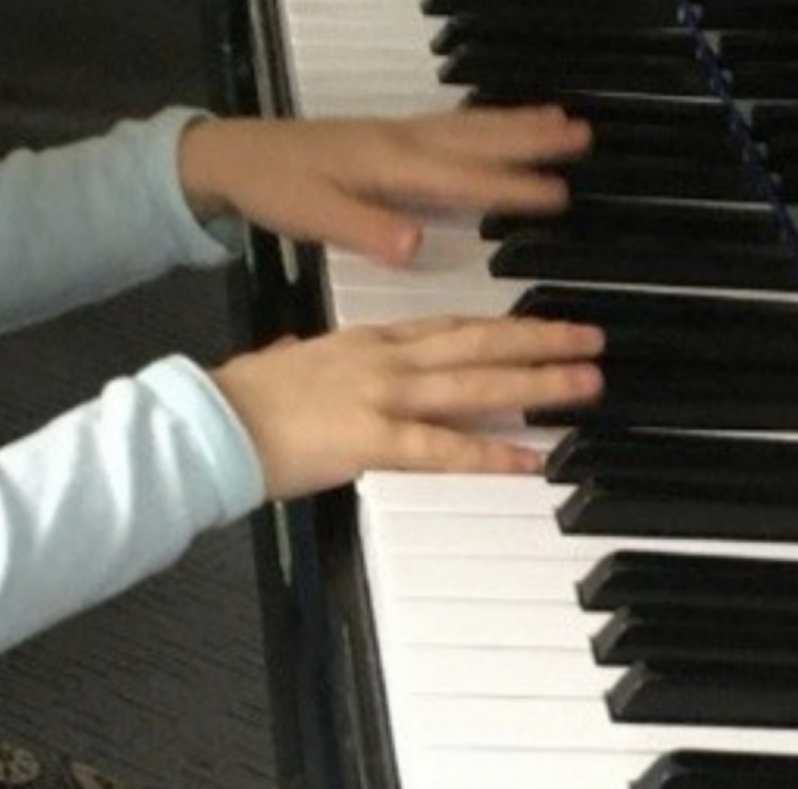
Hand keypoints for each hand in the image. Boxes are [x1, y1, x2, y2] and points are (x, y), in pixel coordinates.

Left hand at [177, 106, 591, 265]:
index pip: (462, 178)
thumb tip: (416, 243)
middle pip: (479, 139)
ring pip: (471, 127)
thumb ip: (365, 229)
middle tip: (582, 137)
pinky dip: (489, 122)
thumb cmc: (277, 190)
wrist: (237, 156)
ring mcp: (400, 134)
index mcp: (390, 167)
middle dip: (532, 139)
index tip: (557, 195)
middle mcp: (403, 143)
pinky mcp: (393, 135)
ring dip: (519, 124)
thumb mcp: (313, 217)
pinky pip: (454, 125)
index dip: (510, 187)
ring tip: (564, 122)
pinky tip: (507, 124)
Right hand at [209, 316, 603, 499]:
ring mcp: (382, 397)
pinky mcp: (372, 441)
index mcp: (366, 340)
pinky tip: (531, 458)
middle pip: (478, 342)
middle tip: (591, 339)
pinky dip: (491, 451)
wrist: (207, 422)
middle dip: (540, 340)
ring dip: (536, 383)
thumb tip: (304, 350)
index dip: (502, 323)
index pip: (449, 325)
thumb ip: (312, 355)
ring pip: (475, 384)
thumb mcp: (287, 361)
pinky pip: (444, 448)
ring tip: (585, 383)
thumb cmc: (240, 399)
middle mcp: (384, 360)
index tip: (543, 322)